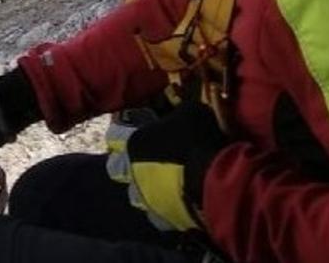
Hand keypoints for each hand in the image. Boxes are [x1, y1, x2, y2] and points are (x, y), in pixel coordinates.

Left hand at [122, 100, 227, 231]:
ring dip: (145, 187)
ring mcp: (144, 197)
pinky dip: (164, 208)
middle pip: (117, 167)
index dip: (124, 129)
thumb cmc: (198, 140)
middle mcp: (132, 172)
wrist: (212, 180)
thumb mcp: (191, 111)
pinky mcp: (161, 218)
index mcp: (133, 143)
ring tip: (163, 183)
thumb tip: (181, 115)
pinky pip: (157, 215)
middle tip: (146, 158)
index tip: (135, 127)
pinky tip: (177, 201)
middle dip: (127, 163)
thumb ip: (179, 114)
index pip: (116, 135)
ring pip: (135, 194)